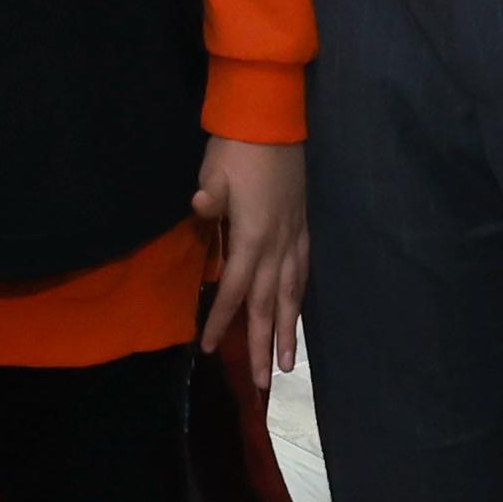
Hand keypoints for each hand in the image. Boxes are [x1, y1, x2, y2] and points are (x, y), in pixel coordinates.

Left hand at [193, 135, 307, 385]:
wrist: (273, 120)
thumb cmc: (237, 147)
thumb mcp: (215, 170)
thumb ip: (211, 197)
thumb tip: (199, 207)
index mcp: (254, 236)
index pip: (236, 289)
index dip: (222, 319)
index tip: (209, 349)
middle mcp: (278, 245)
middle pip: (269, 304)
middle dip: (264, 343)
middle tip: (263, 381)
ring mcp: (295, 237)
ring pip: (292, 295)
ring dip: (289, 330)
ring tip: (288, 364)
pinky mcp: (303, 227)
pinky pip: (303, 273)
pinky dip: (299, 299)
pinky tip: (298, 311)